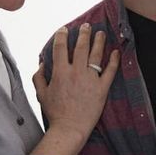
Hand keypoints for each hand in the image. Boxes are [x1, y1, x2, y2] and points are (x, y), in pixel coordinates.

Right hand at [34, 24, 119, 140]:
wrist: (70, 128)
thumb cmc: (55, 112)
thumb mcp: (41, 94)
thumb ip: (39, 77)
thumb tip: (41, 64)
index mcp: (60, 72)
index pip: (61, 48)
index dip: (62, 36)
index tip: (65, 29)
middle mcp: (76, 72)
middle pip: (81, 47)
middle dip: (84, 34)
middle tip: (87, 26)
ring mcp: (91, 79)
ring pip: (96, 55)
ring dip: (99, 42)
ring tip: (101, 33)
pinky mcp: (102, 88)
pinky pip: (110, 71)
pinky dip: (114, 61)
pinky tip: (116, 52)